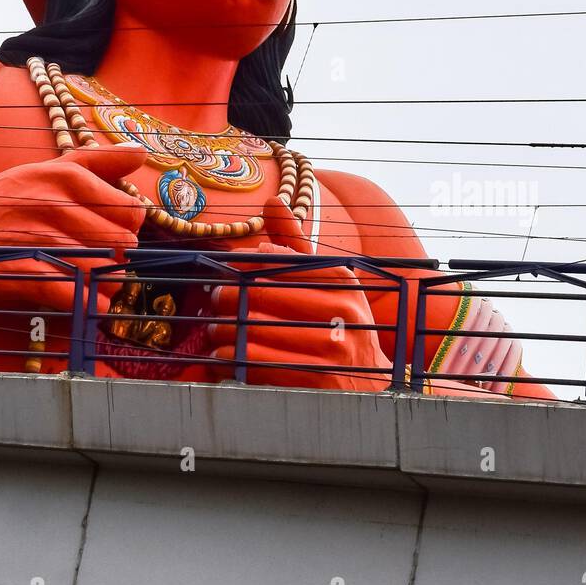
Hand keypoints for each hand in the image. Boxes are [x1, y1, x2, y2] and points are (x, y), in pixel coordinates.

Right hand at [0, 143, 147, 311]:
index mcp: (66, 176)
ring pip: (108, 272)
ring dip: (105, 284)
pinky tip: (83, 302)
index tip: (108, 231)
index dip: (127, 226)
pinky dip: (89, 305)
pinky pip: (81, 297)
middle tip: (98, 258)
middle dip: (119, 256)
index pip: (132, 209)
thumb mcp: (41, 169)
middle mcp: (59, 204)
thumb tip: (141, 153)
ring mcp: (44, 240)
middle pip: (125, 242)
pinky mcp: (29, 275)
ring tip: (88, 281)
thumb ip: (94, 160)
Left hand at [206, 242, 390, 390]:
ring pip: (256, 332)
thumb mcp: (328, 283)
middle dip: (229, 297)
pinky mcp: (318, 384)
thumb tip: (272, 201)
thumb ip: (297, 245)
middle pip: (264, 296)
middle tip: (215, 298)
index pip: (284, 263)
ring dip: (225, 330)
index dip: (249, 265)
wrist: (370, 383)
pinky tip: (223, 357)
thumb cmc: (341, 323)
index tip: (230, 268)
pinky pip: (261, 367)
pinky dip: (233, 361)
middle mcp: (343, 314)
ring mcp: (333, 351)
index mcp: (344, 283)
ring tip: (215, 329)